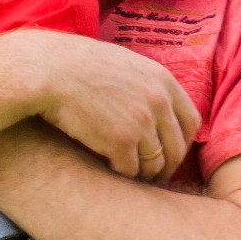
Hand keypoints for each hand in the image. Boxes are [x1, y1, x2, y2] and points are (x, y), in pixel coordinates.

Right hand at [25, 31, 200, 182]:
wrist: (49, 70)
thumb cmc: (79, 65)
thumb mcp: (125, 63)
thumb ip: (147, 84)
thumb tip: (159, 105)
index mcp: (162, 80)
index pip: (191, 122)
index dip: (181, 142)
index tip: (168, 151)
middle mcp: (158, 102)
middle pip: (177, 149)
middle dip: (166, 166)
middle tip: (152, 175)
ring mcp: (142, 123)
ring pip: (155, 165)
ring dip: (143, 174)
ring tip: (129, 174)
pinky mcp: (121, 142)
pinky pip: (131, 171)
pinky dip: (121, 174)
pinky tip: (107, 168)